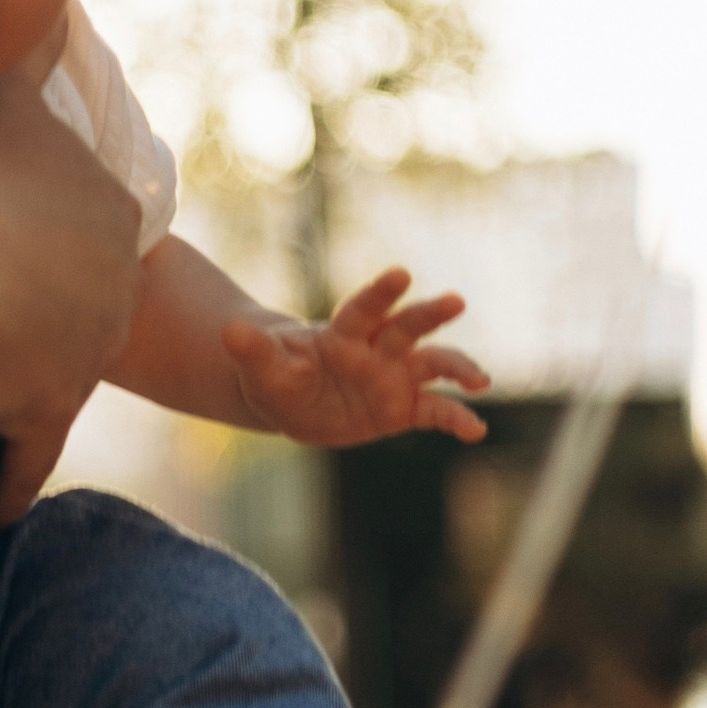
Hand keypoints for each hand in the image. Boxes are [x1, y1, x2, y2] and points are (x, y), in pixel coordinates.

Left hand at [227, 268, 488, 450]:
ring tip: (478, 382)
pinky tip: (476, 432)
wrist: (291, 402)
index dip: (381, 292)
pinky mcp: (404, 407)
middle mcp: (378, 349)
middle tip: (455, 301)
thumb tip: (228, 331)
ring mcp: (396, 376)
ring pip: (434, 364)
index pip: (364, 309)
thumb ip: (251, 350)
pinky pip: (435, 412)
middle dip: (430, 314)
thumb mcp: (259, 368)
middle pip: (408, 327)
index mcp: (343, 333)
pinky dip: (457, 420)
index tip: (401, 275)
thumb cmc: (275, 376)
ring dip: (458, 368)